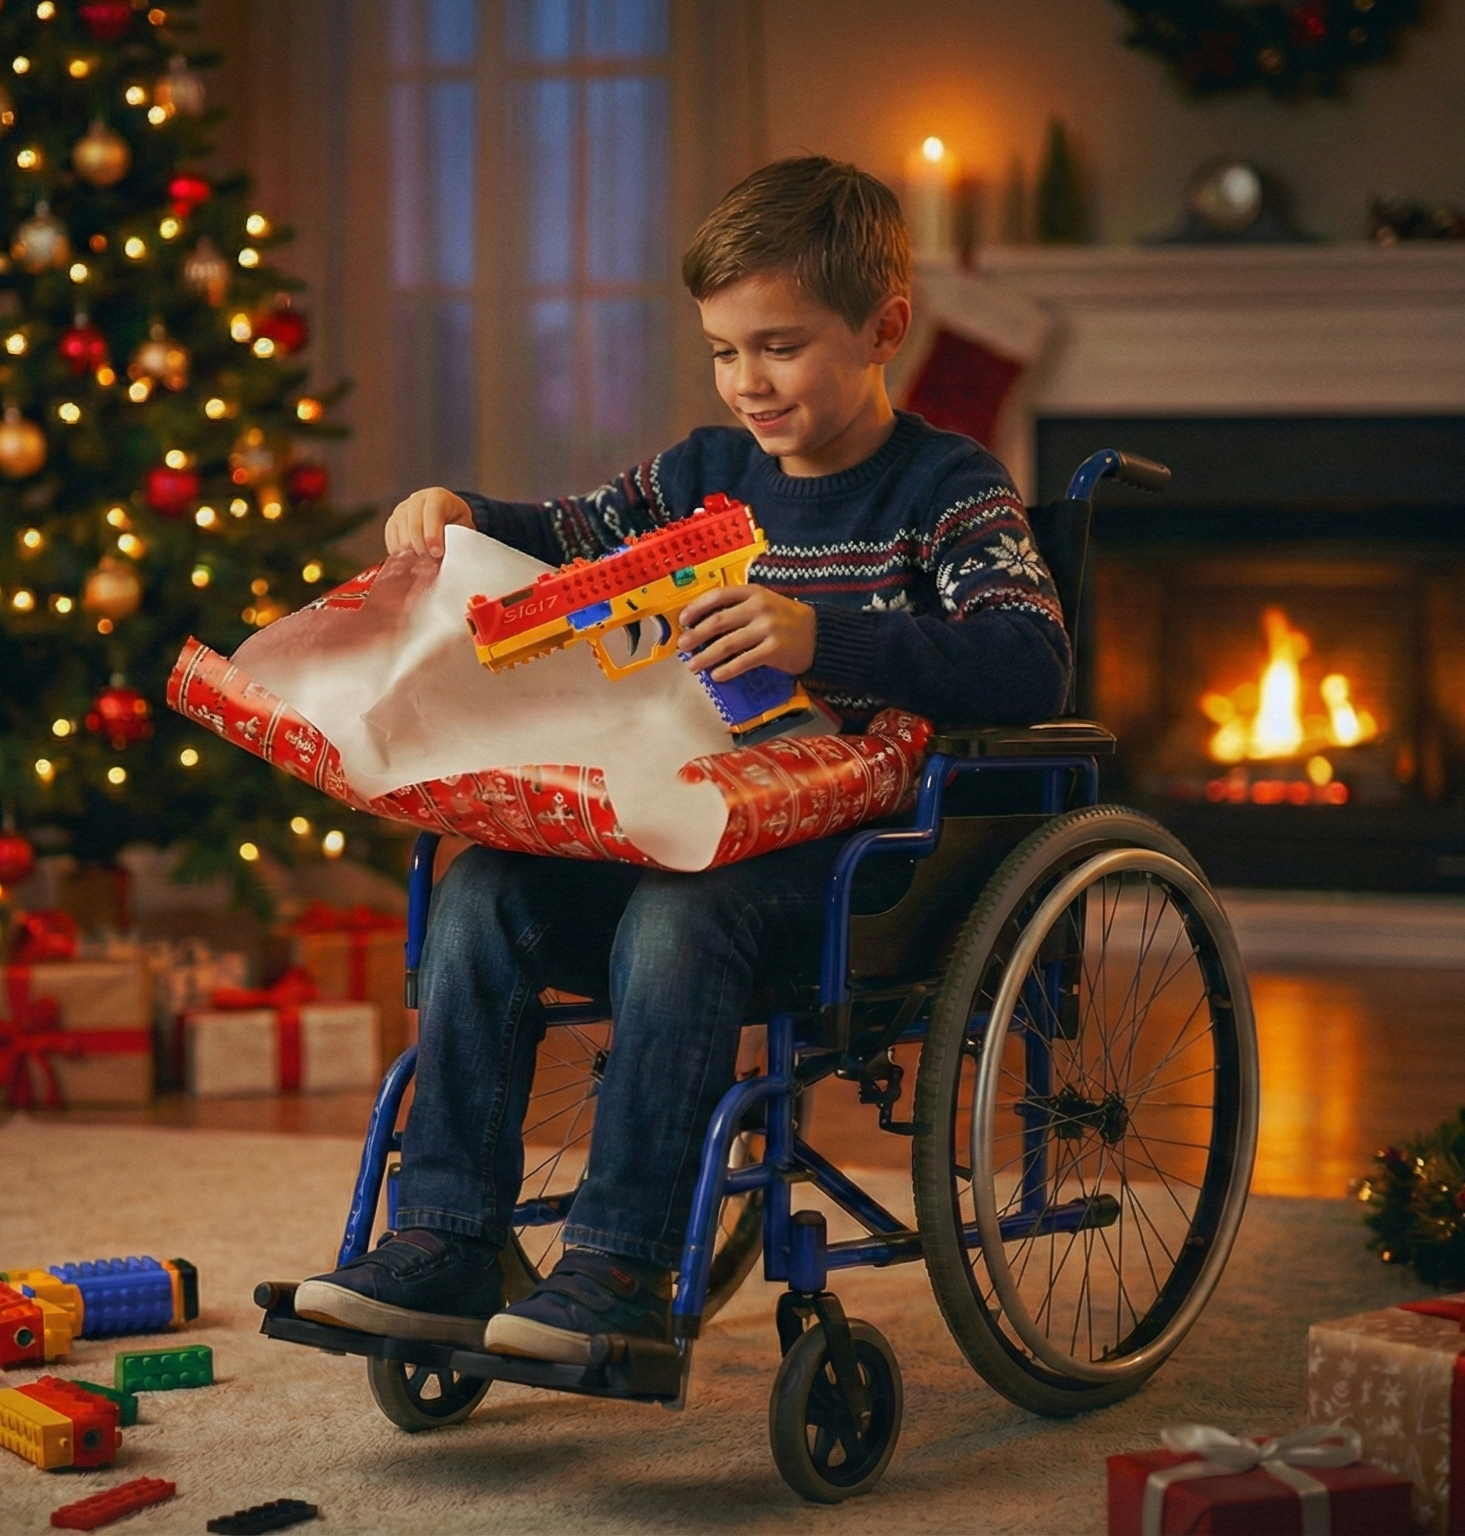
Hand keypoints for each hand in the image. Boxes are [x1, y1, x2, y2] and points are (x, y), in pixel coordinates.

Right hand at [384, 487, 475, 557]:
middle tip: (431, 564)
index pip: (432, 514)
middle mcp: (416, 500)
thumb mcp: (464, 525)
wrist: (442, 512)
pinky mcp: (392, 523)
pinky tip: (412, 561)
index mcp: (437, 497)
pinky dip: (401, 555)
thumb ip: (459, 537)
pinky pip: (392, 542)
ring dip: (412, 555)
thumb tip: (454, 556)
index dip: (433, 535)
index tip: (437, 553)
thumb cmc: (456, 521)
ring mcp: (401, 511)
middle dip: (422, 549)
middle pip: (413, 527)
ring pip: (401, 537)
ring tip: (425, 564)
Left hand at [677, 585, 815, 681]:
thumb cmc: (785, 619)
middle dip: (696, 636)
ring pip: (727, 644)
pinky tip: (717, 675)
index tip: (683, 620)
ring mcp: (768, 629)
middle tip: (683, 647)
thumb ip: (739, 607)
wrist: (819, 634)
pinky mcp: (774, 650)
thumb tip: (703, 623)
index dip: (696, 608)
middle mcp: (760, 608)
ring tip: (693, 665)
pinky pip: (744, 661)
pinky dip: (727, 670)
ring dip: (706, 656)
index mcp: (754, 593)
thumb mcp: (765, 603)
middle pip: (718, 622)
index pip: (718, 596)